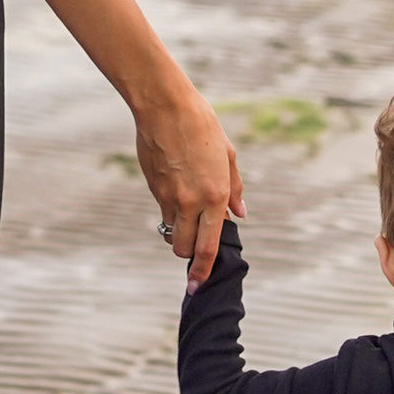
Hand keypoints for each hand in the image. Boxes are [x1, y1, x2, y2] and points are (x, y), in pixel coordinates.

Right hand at [136, 81, 241, 286]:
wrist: (165, 106)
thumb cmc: (202, 126)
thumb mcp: (228, 154)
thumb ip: (235, 188)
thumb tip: (240, 214)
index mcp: (216, 195)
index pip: (208, 247)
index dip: (203, 272)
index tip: (197, 286)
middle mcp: (192, 202)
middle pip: (185, 249)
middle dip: (189, 254)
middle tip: (195, 245)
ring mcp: (169, 196)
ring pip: (172, 232)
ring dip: (179, 231)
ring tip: (188, 210)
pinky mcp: (153, 187)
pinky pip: (162, 210)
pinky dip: (170, 210)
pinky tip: (176, 186)